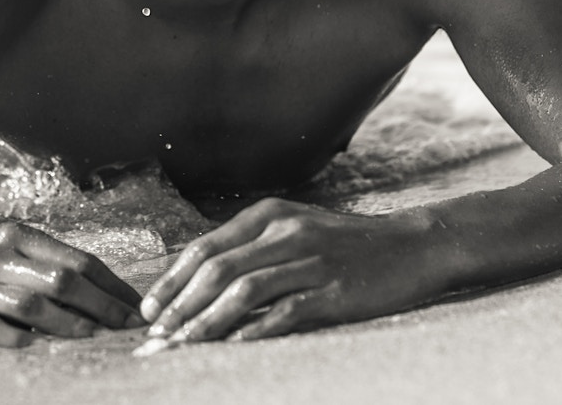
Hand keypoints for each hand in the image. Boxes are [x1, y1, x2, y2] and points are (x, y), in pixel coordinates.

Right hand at [0, 222, 144, 346]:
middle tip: (126, 325)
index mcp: (17, 235)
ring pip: (30, 303)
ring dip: (67, 324)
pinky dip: (15, 337)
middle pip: (61, 280)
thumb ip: (45, 263)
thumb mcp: (6, 249)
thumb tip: (100, 292)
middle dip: (100, 305)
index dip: (110, 284)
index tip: (135, 304)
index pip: (76, 258)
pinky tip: (36, 346)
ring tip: (93, 337)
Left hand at [141, 198, 449, 340]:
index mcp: (268, 215)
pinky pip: (285, 312)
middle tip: (157, 336)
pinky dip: (254, 331)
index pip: (205, 248)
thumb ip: (251, 249)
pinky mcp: (334, 290)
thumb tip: (198, 284)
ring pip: (244, 292)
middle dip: (180, 305)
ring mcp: (311, 260)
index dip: (172, 281)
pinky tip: (233, 348)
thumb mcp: (294, 229)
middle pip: (217, 270)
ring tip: (184, 346)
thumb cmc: (345, 244)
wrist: (412, 247)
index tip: (149, 310)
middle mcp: (286, 232)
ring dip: (207, 322)